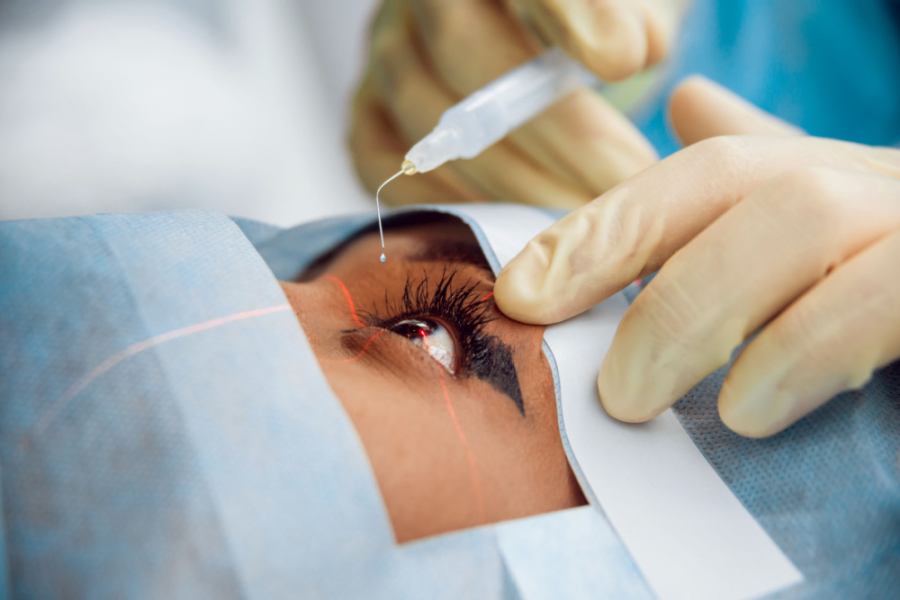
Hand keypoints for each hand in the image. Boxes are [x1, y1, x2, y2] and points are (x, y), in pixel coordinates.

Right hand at [350, 0, 685, 206]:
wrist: (522, 52)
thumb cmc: (584, 30)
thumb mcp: (622, 11)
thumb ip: (633, 16)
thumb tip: (630, 51)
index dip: (566, 16)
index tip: (624, 60)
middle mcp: (417, 2)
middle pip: (467, 52)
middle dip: (558, 131)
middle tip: (627, 180)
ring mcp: (383, 63)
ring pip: (431, 122)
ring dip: (518, 182)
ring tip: (590, 214)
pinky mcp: (367, 124)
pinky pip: (393, 172)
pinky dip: (456, 204)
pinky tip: (519, 223)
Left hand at [495, 76, 899, 436]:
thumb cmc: (898, 275)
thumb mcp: (823, 232)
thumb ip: (750, 187)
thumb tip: (687, 104)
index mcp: (819, 178)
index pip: (691, 180)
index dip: (599, 230)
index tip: (522, 293)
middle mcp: (870, 182)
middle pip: (737, 189)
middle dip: (641, 273)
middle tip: (594, 379)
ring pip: (801, 221)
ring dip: (702, 311)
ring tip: (641, 398)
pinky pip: (881, 296)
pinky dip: (804, 347)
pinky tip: (749, 407)